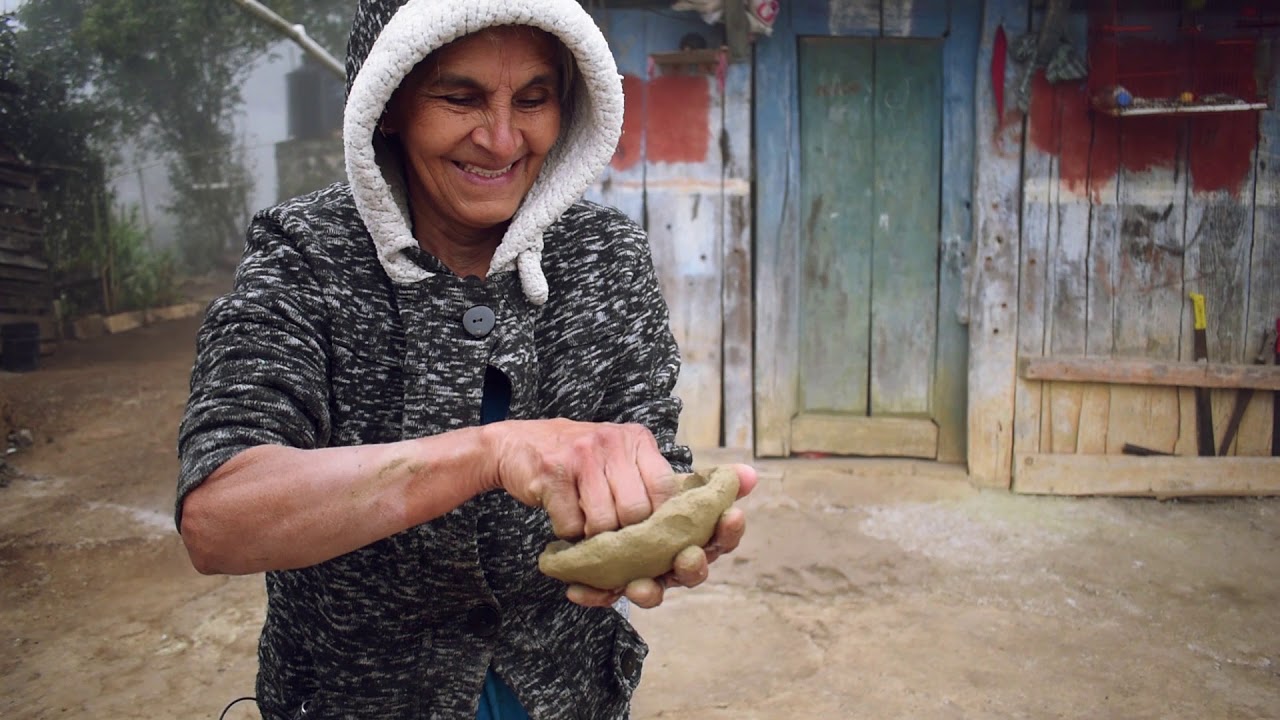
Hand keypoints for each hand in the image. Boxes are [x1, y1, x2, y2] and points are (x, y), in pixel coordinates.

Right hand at [485, 419, 679, 539]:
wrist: (516, 443)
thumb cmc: (576, 458)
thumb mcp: (616, 454)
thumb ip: (643, 479)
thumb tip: (673, 525)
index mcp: (636, 439)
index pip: (665, 487)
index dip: (660, 519)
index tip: (650, 534)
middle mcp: (612, 442)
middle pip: (635, 511)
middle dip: (624, 534)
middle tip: (612, 535)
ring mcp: (582, 455)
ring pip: (604, 522)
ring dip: (594, 536)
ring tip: (586, 525)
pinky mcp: (553, 473)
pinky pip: (571, 525)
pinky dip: (568, 533)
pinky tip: (564, 517)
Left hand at [565, 463, 757, 608]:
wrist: (604, 498)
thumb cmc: (652, 496)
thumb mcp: (679, 484)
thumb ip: (713, 482)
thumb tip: (749, 473)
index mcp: (698, 539)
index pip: (721, 538)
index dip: (728, 530)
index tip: (731, 516)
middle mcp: (675, 563)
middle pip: (691, 571)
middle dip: (692, 566)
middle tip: (688, 556)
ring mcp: (646, 576)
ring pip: (651, 590)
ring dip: (647, 590)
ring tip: (636, 584)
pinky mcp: (613, 585)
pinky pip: (605, 594)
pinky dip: (594, 594)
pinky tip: (578, 590)